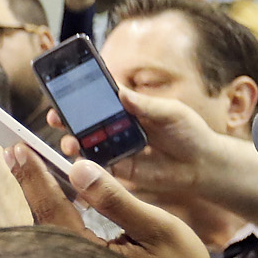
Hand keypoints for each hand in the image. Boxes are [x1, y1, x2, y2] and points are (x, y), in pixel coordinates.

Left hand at [10, 148, 232, 257]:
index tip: (18, 149)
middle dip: (28, 183)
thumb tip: (79, 168)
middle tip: (13, 152)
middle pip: (42, 218)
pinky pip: (61, 239)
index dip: (34, 177)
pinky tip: (52, 194)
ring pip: (48, 229)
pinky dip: (54, 212)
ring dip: (39, 196)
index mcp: (88, 256)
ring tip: (26, 166)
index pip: (52, 209)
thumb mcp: (158, 228)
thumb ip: (116, 200)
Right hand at [51, 85, 217, 197]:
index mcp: (127, 107)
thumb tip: (123, 93)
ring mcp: (115, 148)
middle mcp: (116, 126)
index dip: (79, 92)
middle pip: (84, 120)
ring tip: (70, 143)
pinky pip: (98, 167)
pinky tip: (81, 164)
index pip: (98, 96)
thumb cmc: (189, 132)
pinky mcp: (119, 169)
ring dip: (72, 142)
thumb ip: (147, 105)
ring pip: (86, 144)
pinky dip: (87, 166)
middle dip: (66, 118)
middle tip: (55, 117)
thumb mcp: (171, 112)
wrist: (202, 164)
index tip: (62, 88)